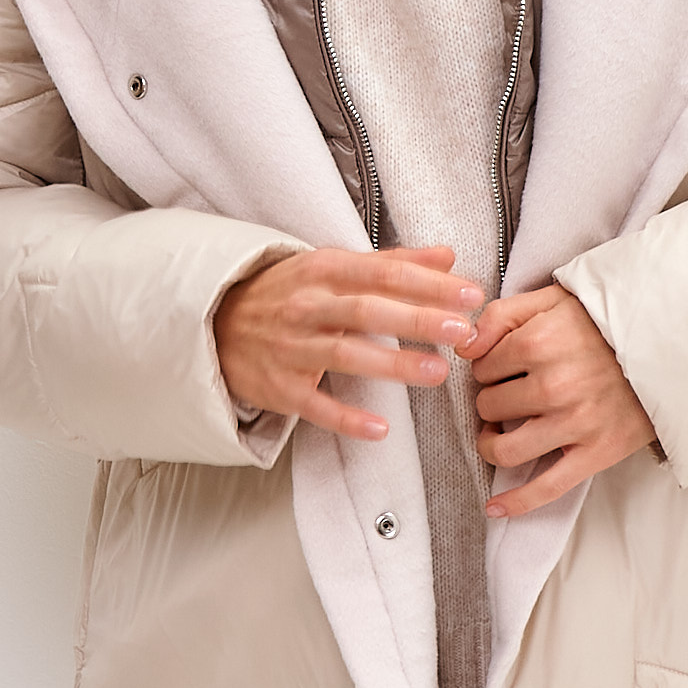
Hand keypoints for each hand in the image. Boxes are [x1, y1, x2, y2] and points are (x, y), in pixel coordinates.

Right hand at [215, 244, 484, 441]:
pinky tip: (381, 430)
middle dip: (418, 319)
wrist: (215, 322)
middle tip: (464, 331)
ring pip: (345, 354)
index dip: (429, 284)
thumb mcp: (333, 266)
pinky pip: (315, 405)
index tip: (471, 294)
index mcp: (324, 270)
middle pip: (368, 310)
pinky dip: (346, 418)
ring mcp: (291, 347)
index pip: (384, 274)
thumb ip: (393, 263)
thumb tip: (448, 257)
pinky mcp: (279, 388)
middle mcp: (307, 306)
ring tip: (438, 372)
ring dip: (392, 364)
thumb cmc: (288, 292)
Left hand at [459, 283, 656, 515]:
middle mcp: (553, 385)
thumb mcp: (553, 300)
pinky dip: (517, 502)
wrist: (668, 345)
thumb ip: (501, 315)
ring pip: (505, 449)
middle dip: (494, 401)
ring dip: (493, 444)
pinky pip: (546, 487)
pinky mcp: (595, 452)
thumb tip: (463, 348)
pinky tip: (494, 508)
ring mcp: (575, 423)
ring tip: (499, 435)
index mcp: (538, 343)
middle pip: (489, 407)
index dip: (489, 368)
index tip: (506, 367)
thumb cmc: (606, 323)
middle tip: (512, 394)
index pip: (482, 369)